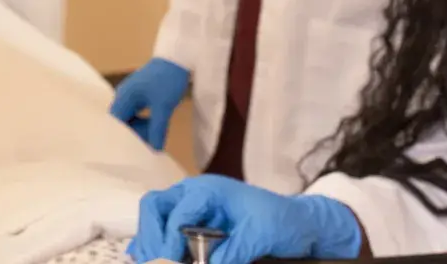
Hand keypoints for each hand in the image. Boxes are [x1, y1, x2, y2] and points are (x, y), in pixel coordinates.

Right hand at [109, 58, 189, 149]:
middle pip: (122, 123)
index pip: (115, 124)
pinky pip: (137, 114)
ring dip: (141, 130)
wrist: (178, 58)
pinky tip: (156, 127)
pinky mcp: (140, 96)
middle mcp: (123, 97)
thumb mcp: (164, 106)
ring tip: (156, 135)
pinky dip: (145, 123)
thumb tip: (154, 150)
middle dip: (135, 135)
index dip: (123, 139)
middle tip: (150, 143)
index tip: (135, 151)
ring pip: (130, 120)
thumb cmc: (168, 79)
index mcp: (124, 98)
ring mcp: (131, 96)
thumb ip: (157, 128)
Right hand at [128, 176, 363, 263]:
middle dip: (151, 234)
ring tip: (147, 260)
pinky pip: (167, 231)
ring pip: (157, 217)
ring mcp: (194, 210)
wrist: (299, 225)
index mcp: (210, 190)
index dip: (171, 238)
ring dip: (150, 240)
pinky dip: (157, 243)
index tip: (171, 261)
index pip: (178, 211)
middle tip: (154, 259)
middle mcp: (196, 196)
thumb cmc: (283, 220)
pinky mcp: (196, 226)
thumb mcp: (262, 235)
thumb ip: (235, 250)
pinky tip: (150, 257)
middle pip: (156, 206)